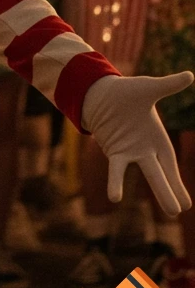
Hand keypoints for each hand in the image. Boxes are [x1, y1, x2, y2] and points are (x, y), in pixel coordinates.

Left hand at [82, 72, 193, 214]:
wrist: (101, 93)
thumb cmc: (128, 92)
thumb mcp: (150, 88)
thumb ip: (169, 85)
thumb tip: (189, 76)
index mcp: (159, 139)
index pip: (171, 166)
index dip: (178, 184)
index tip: (188, 206)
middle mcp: (146, 150)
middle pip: (161, 174)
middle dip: (170, 191)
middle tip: (178, 211)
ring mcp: (130, 153)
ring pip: (145, 174)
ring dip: (153, 190)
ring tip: (164, 211)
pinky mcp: (114, 151)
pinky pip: (116, 169)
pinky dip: (115, 181)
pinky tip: (114, 198)